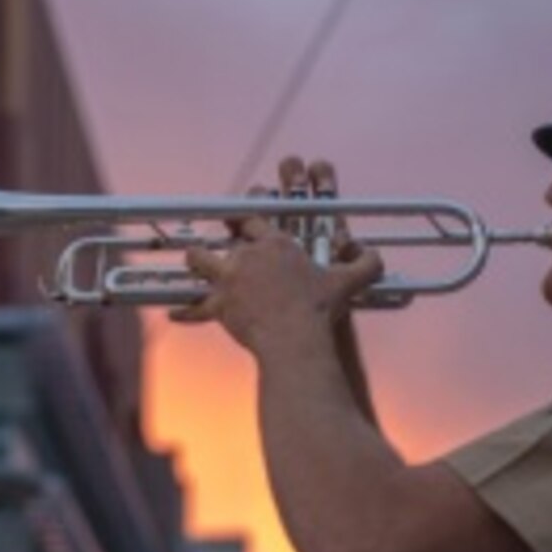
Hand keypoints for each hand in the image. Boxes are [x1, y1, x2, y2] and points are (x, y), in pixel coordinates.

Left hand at [169, 155, 384, 353]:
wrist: (296, 338)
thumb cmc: (320, 309)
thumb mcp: (348, 283)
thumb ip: (366, 265)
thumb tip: (378, 256)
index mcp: (277, 243)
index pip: (254, 218)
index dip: (245, 213)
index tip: (239, 214)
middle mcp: (249, 255)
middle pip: (224, 234)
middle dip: (219, 233)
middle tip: (217, 236)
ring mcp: (230, 278)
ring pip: (200, 259)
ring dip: (195, 259)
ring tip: (192, 260)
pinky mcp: (220, 305)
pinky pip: (195, 306)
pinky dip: (185, 311)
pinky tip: (173, 313)